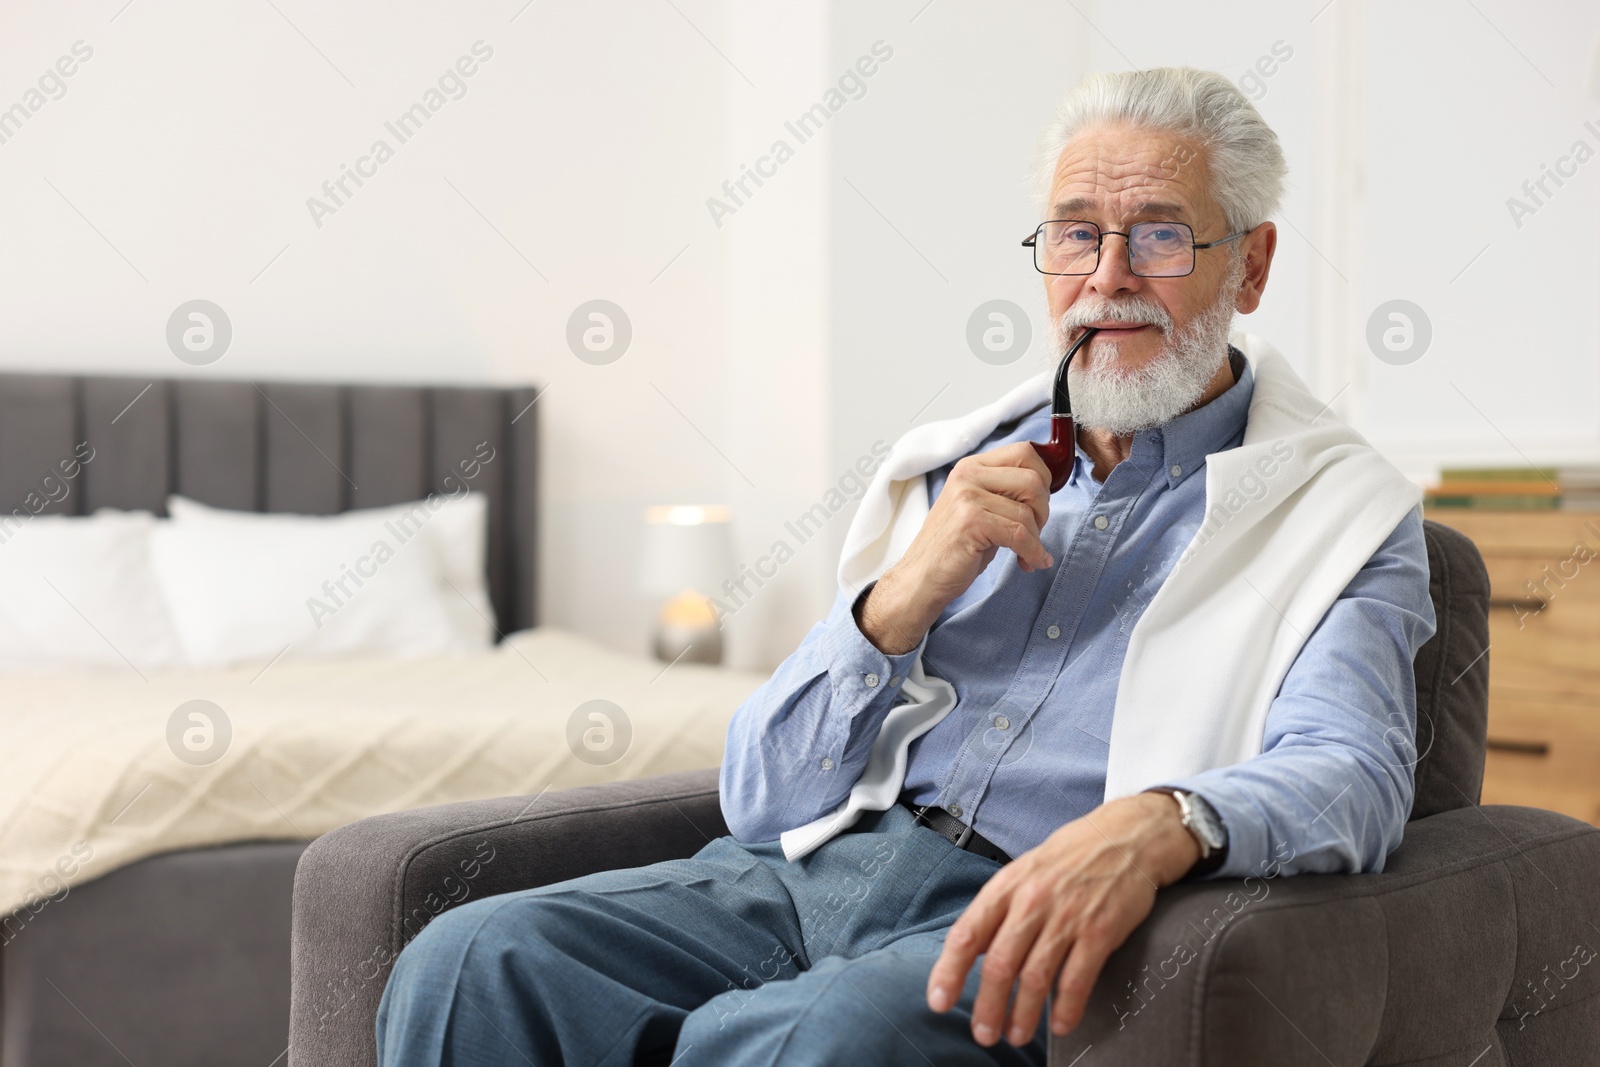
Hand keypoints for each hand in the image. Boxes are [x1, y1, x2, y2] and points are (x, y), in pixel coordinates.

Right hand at [857, 443, 1053, 654]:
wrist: (921, 578)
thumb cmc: (954, 547)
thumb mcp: (979, 508)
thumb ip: (1006, 493)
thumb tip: (1046, 489)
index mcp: (971, 467)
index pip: (1024, 452)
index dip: (1044, 478)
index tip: (1039, 504)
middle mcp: (967, 475)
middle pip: (1033, 479)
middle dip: (1043, 510)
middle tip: (1034, 531)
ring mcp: (967, 497)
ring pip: (1028, 512)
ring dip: (1036, 538)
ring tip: (1025, 553)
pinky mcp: (971, 521)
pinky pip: (1021, 535)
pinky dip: (1033, 553)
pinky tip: (1029, 563)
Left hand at [925, 792, 1200, 1045]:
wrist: (1125, 837)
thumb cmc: (1068, 859)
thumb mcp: (1022, 872)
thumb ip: (999, 910)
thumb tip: (975, 951)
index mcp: (1006, 887)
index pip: (967, 934)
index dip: (949, 971)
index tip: (938, 1002)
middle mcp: (1032, 902)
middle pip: (1000, 964)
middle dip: (988, 1007)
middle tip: (984, 1035)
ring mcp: (1067, 917)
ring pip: (1035, 977)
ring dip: (1024, 1015)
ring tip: (1017, 1036)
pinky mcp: (1100, 931)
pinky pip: (1077, 979)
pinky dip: (1066, 1008)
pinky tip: (1059, 1024)